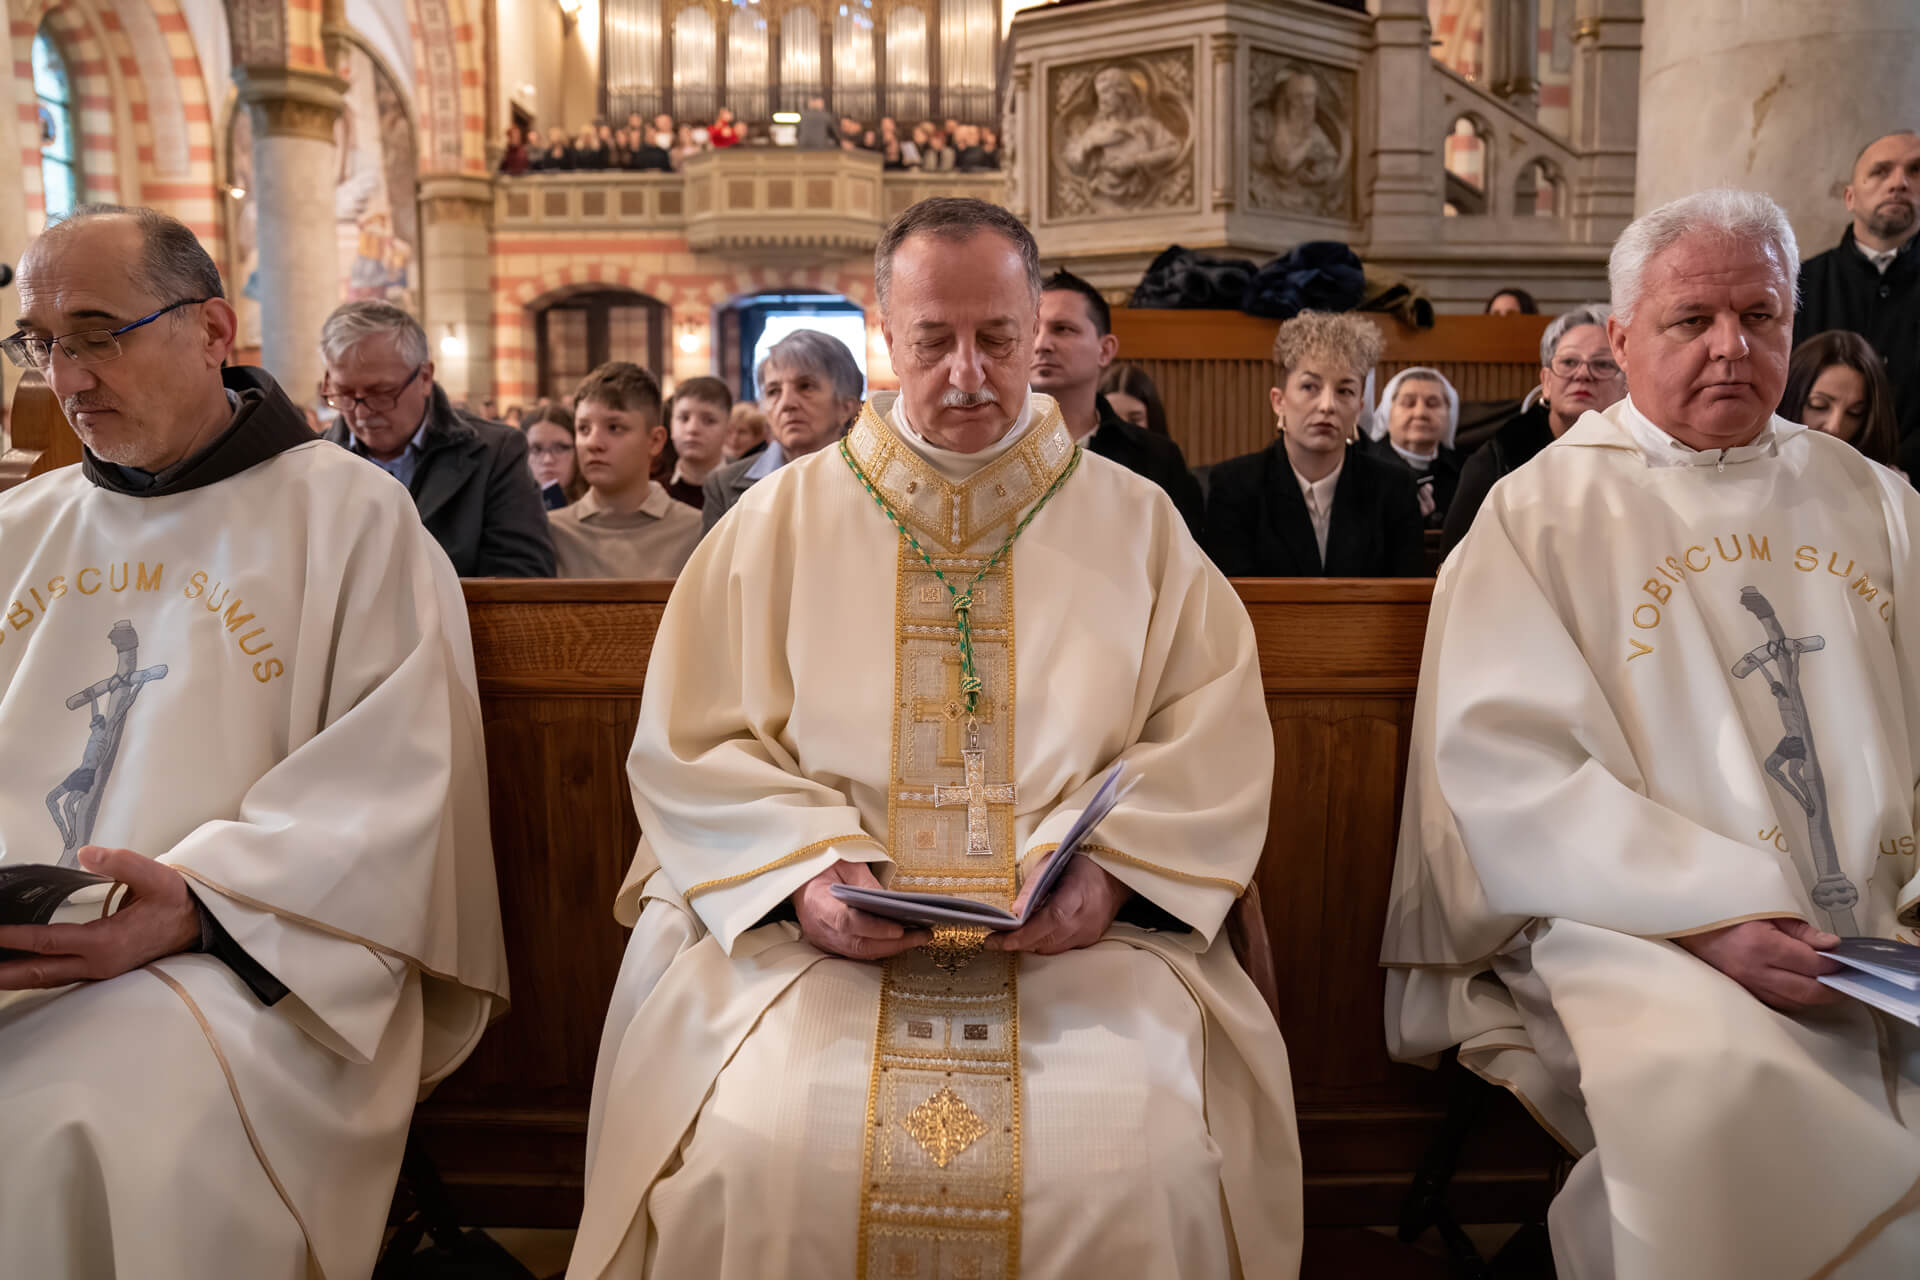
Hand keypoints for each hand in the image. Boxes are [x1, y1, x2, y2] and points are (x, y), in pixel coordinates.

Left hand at [0, 847, 201, 989]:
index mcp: (106, 941)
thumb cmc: (175, 901)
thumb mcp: (157, 876)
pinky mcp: (100, 972)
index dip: (14, 937)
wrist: (198, 924)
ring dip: (15, 977)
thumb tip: (85, 853)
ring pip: (47, 980)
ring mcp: (98, 972)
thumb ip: (121, 863)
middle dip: (4, 971)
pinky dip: (34, 974)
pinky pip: (58, 977)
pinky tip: (19, 969)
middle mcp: (98, 964)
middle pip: (39, 973)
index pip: (48, 942)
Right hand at [793, 860, 927, 961]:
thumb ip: (866, 883)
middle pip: (858, 944)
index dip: (874, 928)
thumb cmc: (823, 868)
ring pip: (861, 953)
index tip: (899, 928)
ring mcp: (824, 941)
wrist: (800, 880)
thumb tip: (892, 902)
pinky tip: (902, 940)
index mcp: (817, 902)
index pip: (846, 921)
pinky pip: (858, 953)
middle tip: (922, 934)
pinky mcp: (832, 947)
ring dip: (892, 948)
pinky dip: (881, 949)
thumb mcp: (846, 864)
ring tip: (919, 937)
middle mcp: (819, 928)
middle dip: (894, 943)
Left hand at [987, 855, 1131, 954]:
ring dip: (1029, 945)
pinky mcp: (1089, 940)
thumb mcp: (1053, 863)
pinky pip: (1061, 948)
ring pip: (1051, 949)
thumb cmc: (1080, 865)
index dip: (1022, 935)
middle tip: (992, 941)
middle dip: (1017, 943)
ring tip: (1008, 938)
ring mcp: (1089, 933)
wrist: (1115, 877)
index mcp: (1077, 893)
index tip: (998, 941)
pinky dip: (1044, 943)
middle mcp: (1085, 919)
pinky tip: (1032, 935)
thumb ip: (1034, 886)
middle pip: (1046, 940)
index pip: (1049, 921)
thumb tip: (1014, 912)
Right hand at [1673, 917, 1843, 1010]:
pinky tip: (1805, 988)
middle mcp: (1756, 972)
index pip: (1812, 964)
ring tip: (1831, 984)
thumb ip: (1802, 931)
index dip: (1835, 964)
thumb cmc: (1730, 913)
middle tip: (1848, 978)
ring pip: (1796, 1003)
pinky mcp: (1745, 994)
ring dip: (1817, 996)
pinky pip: (1780, 1004)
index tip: (1848, 960)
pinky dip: (1798, 999)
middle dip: (1834, 988)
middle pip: (1808, 992)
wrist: (1690, 927)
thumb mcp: (1767, 912)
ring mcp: (1749, 987)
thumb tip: (1833, 946)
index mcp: (1762, 946)